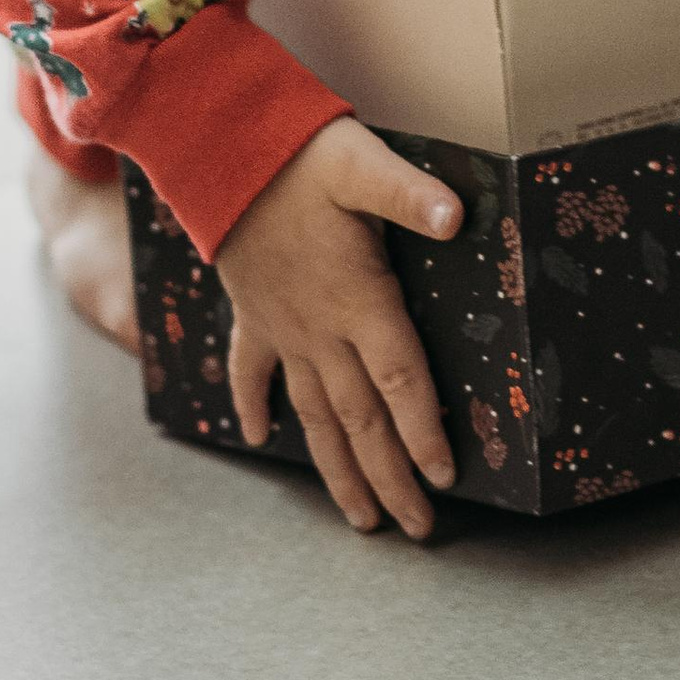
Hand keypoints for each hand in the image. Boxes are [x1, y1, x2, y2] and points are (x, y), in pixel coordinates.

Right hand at [215, 117, 460, 537]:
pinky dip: (255, 406)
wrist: (221, 150)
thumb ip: (409, 194)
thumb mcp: (361, 164)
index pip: (399, 380)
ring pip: (315, 416)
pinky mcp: (253, 313)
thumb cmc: (300, 155)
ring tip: (361, 519)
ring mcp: (282, 327)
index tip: (442, 479)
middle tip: (417, 529)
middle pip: (362, 419)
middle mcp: (321, 328)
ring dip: (338, 471)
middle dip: (391, 478)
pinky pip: (251, 371)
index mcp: (358, 298)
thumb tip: (457, 216)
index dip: (423, 432)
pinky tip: (261, 438)